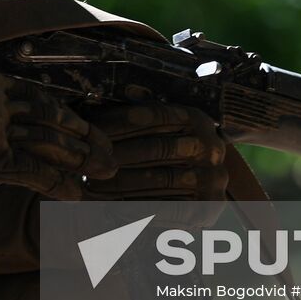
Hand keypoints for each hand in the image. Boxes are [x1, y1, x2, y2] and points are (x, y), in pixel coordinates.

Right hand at [0, 67, 113, 202]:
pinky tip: (76, 194)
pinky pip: (34, 170)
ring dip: (78, 159)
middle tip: (109, 154)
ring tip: (103, 170)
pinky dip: (57, 183)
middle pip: (52, 117)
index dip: (66, 115)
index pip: (39, 96)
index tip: (84, 127)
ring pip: (48, 142)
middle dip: (84, 138)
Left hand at [82, 103, 228, 200]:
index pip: (156, 115)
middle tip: (89, 161)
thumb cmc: (173, 150)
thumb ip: (144, 110)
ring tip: (93, 185)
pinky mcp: (207, 206)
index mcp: (196, 119)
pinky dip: (138, 206)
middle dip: (117, 154)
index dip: (121, 121)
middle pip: (156, 147)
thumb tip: (118, 92)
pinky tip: (112, 206)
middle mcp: (210, 146)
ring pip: (159, 179)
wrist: (206, 185)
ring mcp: (211, 177)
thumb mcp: (164, 126)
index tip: (92, 129)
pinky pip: (166, 206)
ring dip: (122, 183)